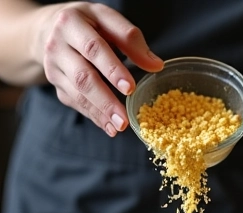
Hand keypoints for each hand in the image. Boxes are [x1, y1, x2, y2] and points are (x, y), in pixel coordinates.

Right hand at [32, 2, 162, 134]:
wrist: (50, 28)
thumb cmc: (88, 24)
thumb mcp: (107, 20)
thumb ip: (130, 39)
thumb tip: (156, 65)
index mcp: (71, 23)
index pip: (93, 49)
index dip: (112, 69)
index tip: (130, 88)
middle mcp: (56, 45)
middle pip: (82, 77)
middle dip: (105, 100)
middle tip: (124, 120)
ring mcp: (53, 67)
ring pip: (77, 94)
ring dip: (100, 113)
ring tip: (120, 127)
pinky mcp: (56, 84)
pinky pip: (76, 103)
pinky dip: (94, 116)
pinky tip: (109, 126)